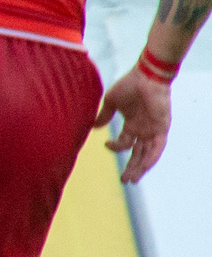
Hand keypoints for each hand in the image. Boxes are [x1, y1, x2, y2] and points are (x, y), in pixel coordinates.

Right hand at [99, 63, 174, 182]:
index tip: (105, 144)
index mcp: (132, 125)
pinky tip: (144, 166)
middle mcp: (143, 130)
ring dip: (140, 167)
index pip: (124, 143)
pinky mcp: (161, 128)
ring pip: (147, 154)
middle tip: (124, 180)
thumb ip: (104, 115)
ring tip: (132, 179)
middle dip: (131, 168)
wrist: (146, 76)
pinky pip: (157, 147)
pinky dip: (151, 157)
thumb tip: (94, 126)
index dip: (115, 147)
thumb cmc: (129, 85)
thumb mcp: (111, 102)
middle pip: (138, 154)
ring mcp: (153, 130)